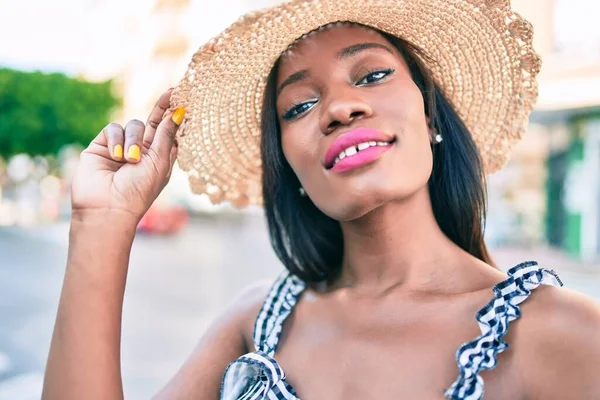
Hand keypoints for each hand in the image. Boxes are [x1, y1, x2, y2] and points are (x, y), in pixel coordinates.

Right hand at [71, 89, 184, 221]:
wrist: (107, 208)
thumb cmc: (138, 191)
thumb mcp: (159, 162)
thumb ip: (166, 135)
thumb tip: (180, 111)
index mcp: (159, 158)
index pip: (168, 132)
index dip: (173, 115)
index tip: (181, 96)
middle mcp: (141, 151)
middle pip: (152, 122)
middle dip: (161, 109)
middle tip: (171, 94)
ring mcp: (121, 147)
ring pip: (133, 125)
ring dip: (133, 140)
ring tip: (130, 160)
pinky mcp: (102, 145)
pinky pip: (113, 129)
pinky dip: (116, 140)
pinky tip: (115, 157)